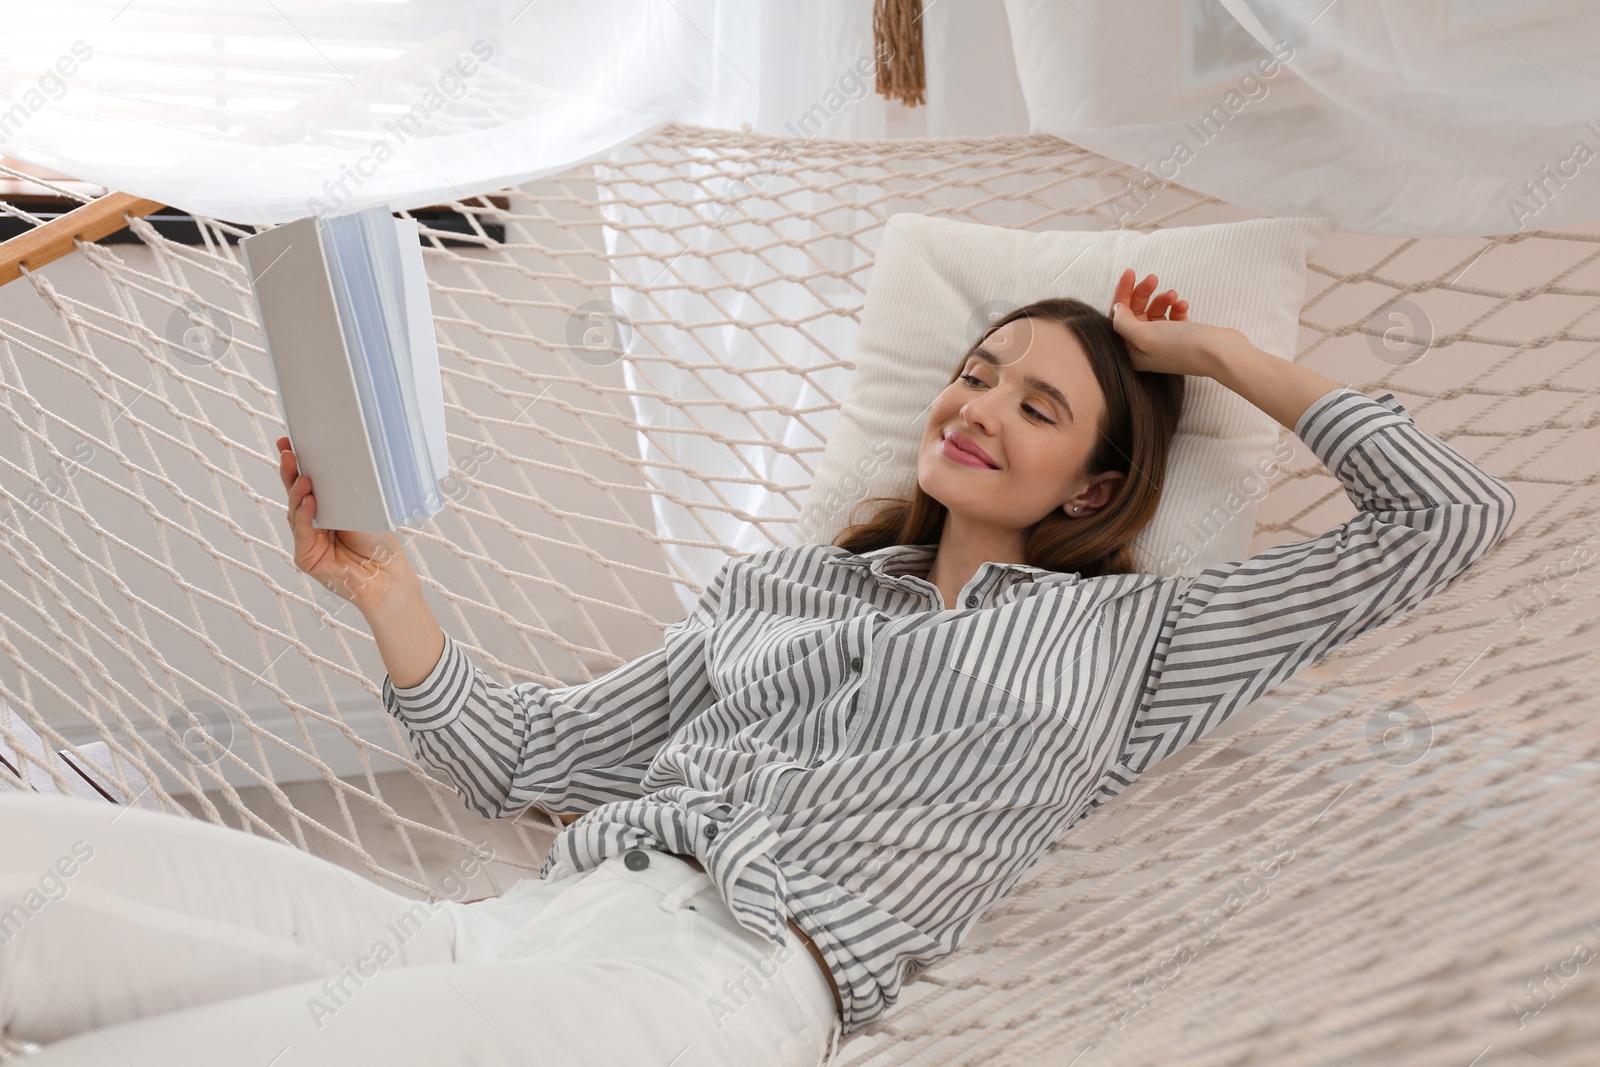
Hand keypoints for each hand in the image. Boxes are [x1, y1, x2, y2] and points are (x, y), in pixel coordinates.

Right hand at [275, 436, 417, 617]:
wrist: (387, 575)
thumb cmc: (378, 542)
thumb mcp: (363, 508)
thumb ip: (344, 492)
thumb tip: (335, 464)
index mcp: (326, 507)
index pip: (308, 481)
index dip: (298, 462)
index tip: (289, 440)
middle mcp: (313, 522)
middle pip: (296, 492)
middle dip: (290, 471)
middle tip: (288, 452)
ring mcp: (307, 539)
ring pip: (295, 510)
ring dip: (297, 492)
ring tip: (304, 477)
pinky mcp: (306, 557)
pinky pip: (301, 531)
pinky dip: (303, 515)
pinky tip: (309, 501)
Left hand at [1108, 268, 1241, 377]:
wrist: (1221, 353)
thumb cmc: (1182, 347)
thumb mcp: (1144, 335)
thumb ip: (1123, 322)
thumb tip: (1116, 309)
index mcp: (1132, 353)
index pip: (1118, 320)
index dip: (1121, 295)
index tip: (1129, 272)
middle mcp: (1145, 349)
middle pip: (1135, 313)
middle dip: (1143, 293)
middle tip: (1154, 278)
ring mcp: (1164, 342)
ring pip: (1154, 312)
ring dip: (1163, 299)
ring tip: (1174, 294)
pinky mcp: (1181, 336)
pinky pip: (1172, 315)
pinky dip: (1176, 307)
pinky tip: (1184, 305)